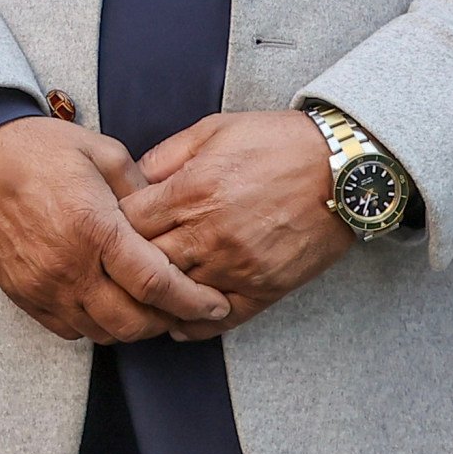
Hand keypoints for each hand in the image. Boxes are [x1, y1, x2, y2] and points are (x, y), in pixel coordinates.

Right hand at [0, 120, 235, 343]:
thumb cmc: (39, 149)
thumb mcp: (102, 151)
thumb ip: (142, 186)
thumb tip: (171, 212)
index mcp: (95, 228)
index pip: (155, 283)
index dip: (192, 301)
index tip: (215, 306)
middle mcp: (68, 266)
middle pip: (133, 323)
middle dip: (168, 322)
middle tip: (186, 308)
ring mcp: (43, 287)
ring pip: (103, 333)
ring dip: (133, 326)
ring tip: (149, 305)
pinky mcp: (24, 296)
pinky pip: (70, 330)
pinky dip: (97, 324)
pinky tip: (108, 301)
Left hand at [122, 110, 352, 321]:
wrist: (343, 168)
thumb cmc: (279, 142)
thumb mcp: (216, 129)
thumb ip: (168, 154)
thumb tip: (133, 177)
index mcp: (191, 191)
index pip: (127, 222)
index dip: (111, 225)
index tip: (109, 226)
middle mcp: (209, 233)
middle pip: (144, 264)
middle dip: (125, 264)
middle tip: (115, 266)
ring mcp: (236, 266)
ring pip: (175, 296)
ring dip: (155, 297)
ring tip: (139, 296)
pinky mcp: (264, 289)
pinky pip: (217, 320)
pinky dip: (193, 324)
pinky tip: (178, 320)